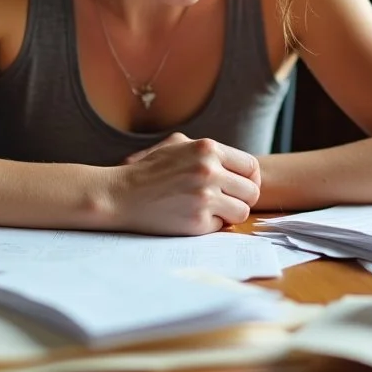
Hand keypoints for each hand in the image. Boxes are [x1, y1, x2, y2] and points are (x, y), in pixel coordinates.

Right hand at [106, 136, 261, 235]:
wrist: (120, 194)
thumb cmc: (148, 170)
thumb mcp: (178, 145)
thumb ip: (209, 151)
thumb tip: (238, 165)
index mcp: (208, 149)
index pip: (251, 166)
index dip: (250, 179)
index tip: (241, 187)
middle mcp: (209, 171)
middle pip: (251, 191)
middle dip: (241, 198)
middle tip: (225, 201)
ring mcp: (204, 197)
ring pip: (242, 211)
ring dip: (229, 214)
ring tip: (210, 210)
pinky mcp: (197, 222)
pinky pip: (220, 226)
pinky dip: (209, 225)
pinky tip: (190, 216)